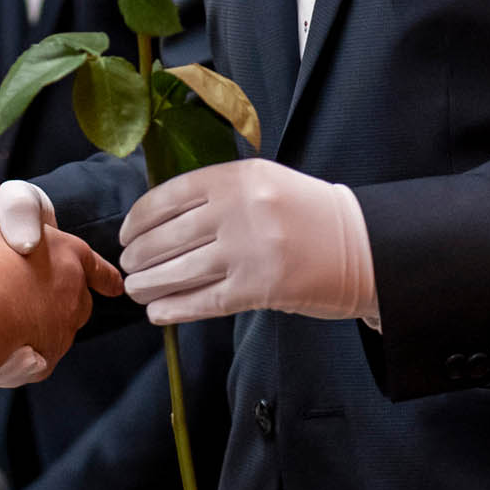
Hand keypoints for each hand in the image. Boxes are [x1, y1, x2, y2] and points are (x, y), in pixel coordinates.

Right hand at [0, 171, 123, 387]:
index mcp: (69, 256)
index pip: (96, 265)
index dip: (104, 274)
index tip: (115, 284)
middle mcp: (74, 295)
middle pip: (80, 301)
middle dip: (69, 301)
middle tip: (46, 300)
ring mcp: (62, 330)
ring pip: (61, 330)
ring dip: (45, 326)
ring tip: (17, 323)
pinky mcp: (45, 358)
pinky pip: (39, 357)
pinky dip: (27, 353)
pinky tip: (6, 347)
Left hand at [118, 158, 376, 322]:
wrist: (363, 245)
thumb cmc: (307, 213)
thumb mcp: (264, 182)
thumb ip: (217, 192)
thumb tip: (157, 216)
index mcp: (238, 177)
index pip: (169, 196)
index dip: (139, 219)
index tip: (126, 234)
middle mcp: (240, 210)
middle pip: (168, 237)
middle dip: (139, 256)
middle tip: (128, 266)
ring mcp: (249, 251)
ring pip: (179, 270)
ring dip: (149, 284)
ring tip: (136, 289)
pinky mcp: (260, 288)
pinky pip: (203, 301)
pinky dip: (175, 308)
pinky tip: (157, 312)